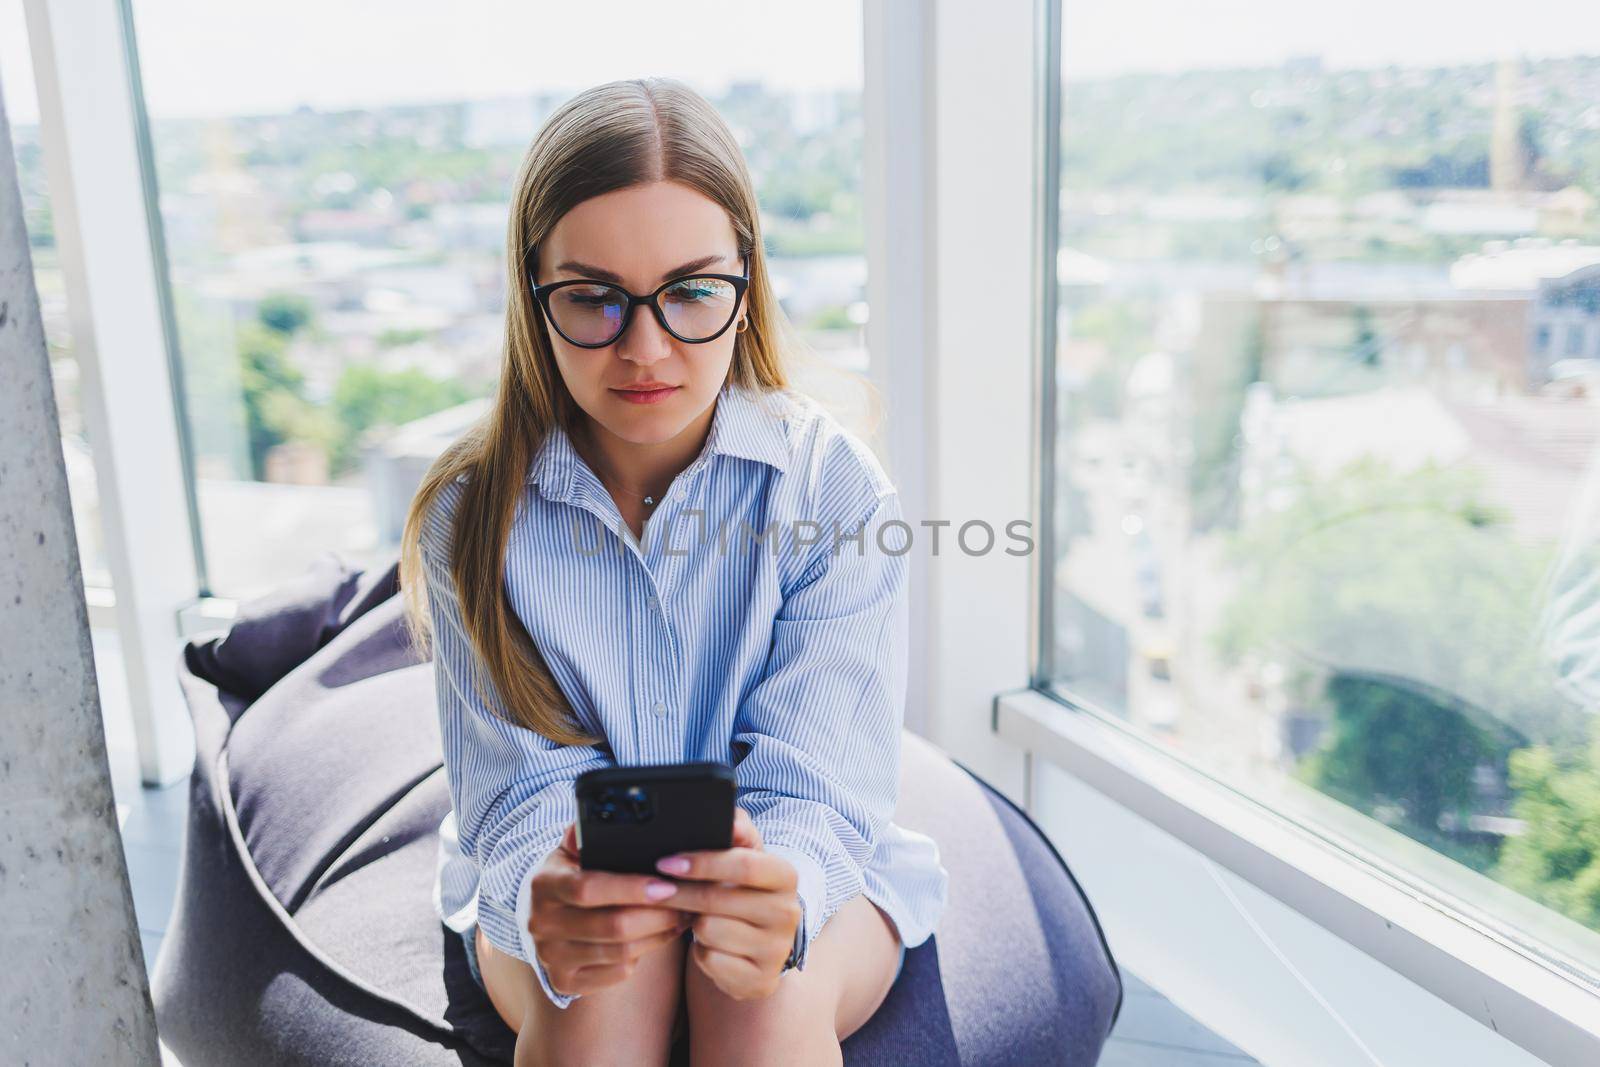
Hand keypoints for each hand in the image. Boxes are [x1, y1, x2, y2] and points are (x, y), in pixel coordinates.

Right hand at [525, 821, 689, 997]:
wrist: (540, 917)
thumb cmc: (569, 875)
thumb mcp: (570, 851)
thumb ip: (586, 834)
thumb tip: (602, 816)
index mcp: (543, 884)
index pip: (589, 888)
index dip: (631, 889)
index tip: (666, 885)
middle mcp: (541, 924)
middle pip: (611, 926)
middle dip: (658, 915)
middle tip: (688, 902)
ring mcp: (551, 957)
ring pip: (620, 953)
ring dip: (659, 936)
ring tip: (681, 917)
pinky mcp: (565, 982)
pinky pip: (617, 973)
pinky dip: (643, 956)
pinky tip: (657, 937)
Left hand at [655, 806, 801, 1000]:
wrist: (761, 944)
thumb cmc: (743, 890)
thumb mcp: (744, 856)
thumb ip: (736, 829)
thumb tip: (728, 817)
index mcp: (786, 876)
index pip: (744, 864)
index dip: (702, 862)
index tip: (667, 862)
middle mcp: (788, 913)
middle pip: (718, 899)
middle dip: (680, 893)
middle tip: (654, 888)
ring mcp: (776, 950)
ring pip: (710, 931)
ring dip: (692, 924)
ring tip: (694, 917)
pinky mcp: (761, 981)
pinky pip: (712, 962)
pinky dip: (701, 953)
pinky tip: (707, 945)